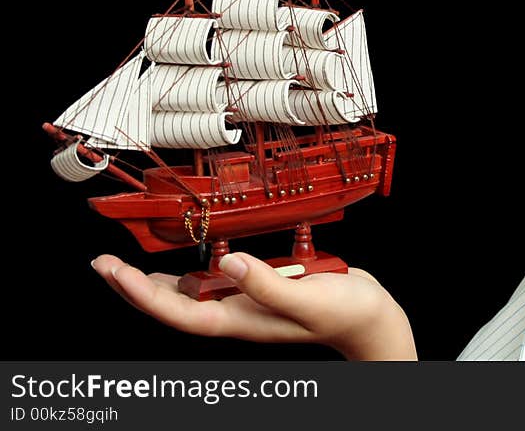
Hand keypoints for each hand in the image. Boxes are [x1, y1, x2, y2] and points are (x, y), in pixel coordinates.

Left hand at [91, 253, 416, 359]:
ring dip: (160, 281)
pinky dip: (201, 266)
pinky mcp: (262, 287)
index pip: (179, 311)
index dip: (140, 294)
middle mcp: (239, 311)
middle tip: (105, 265)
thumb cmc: (347, 314)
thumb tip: (228, 262)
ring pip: (192, 293)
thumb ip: (269, 284)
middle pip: (174, 306)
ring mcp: (249, 301)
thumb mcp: (309, 299)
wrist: (372, 317)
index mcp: (243, 318)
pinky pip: (220, 278)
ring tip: (131, 265)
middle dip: (136, 288)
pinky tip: (198, 253)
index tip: (113, 271)